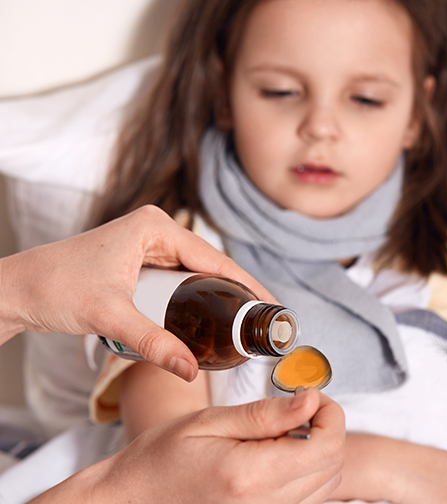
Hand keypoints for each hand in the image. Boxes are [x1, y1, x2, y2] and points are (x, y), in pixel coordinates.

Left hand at [0, 205, 275, 380]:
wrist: (15, 290)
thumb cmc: (53, 287)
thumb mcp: (110, 316)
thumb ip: (153, 343)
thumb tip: (190, 369)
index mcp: (154, 227)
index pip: (214, 258)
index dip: (246, 284)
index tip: (270, 306)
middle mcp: (155, 228)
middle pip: (210, 264)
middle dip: (236, 292)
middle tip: (260, 322)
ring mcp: (147, 242)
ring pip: (196, 271)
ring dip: (217, 295)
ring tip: (243, 322)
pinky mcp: (140, 258)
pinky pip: (179, 276)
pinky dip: (195, 296)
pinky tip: (209, 315)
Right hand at [30, 389, 344, 503]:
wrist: (130, 501)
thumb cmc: (160, 458)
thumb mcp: (209, 422)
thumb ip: (266, 414)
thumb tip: (312, 400)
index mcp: (251, 476)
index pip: (327, 446)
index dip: (331, 414)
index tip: (312, 396)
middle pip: (333, 466)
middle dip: (328, 429)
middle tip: (300, 408)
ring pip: (327, 484)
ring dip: (319, 452)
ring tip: (286, 431)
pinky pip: (307, 499)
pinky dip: (307, 473)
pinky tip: (279, 455)